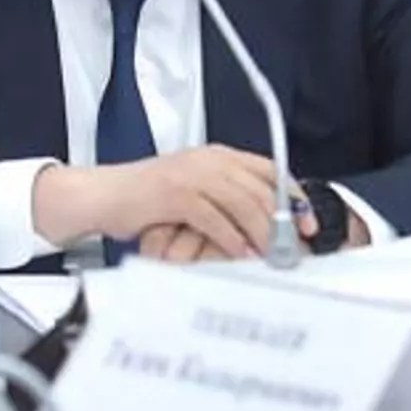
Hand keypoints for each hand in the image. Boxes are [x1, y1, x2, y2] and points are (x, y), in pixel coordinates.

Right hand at [34, 147, 279, 258]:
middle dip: (283, 221)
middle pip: (260, 188)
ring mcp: (191, 175)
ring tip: (271, 255)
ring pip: (243, 202)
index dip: (293, 195)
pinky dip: (231, 238)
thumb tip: (262, 221)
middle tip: (293, 247)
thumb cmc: (144, 199)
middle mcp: (208, 160)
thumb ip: (224, 198)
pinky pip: (214, 218)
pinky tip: (239, 254)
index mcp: (216, 155)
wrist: (102, 195)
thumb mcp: (192, 190)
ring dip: (261, 232)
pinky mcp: (175, 194)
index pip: (269, 168)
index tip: (308, 221)